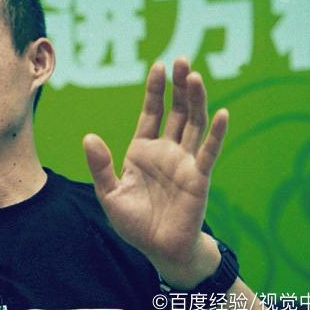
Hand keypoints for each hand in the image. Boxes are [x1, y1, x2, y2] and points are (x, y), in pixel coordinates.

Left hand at [83, 58, 227, 288]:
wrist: (159, 249)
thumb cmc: (134, 222)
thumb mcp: (109, 193)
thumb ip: (100, 166)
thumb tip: (88, 137)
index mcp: (143, 150)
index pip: (151, 112)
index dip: (155, 89)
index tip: (158, 65)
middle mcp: (167, 150)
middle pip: (176, 111)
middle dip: (178, 86)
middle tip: (181, 59)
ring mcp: (185, 162)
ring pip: (193, 124)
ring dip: (195, 100)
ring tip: (194, 75)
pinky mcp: (200, 177)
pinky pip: (209, 151)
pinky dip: (217, 133)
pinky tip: (221, 112)